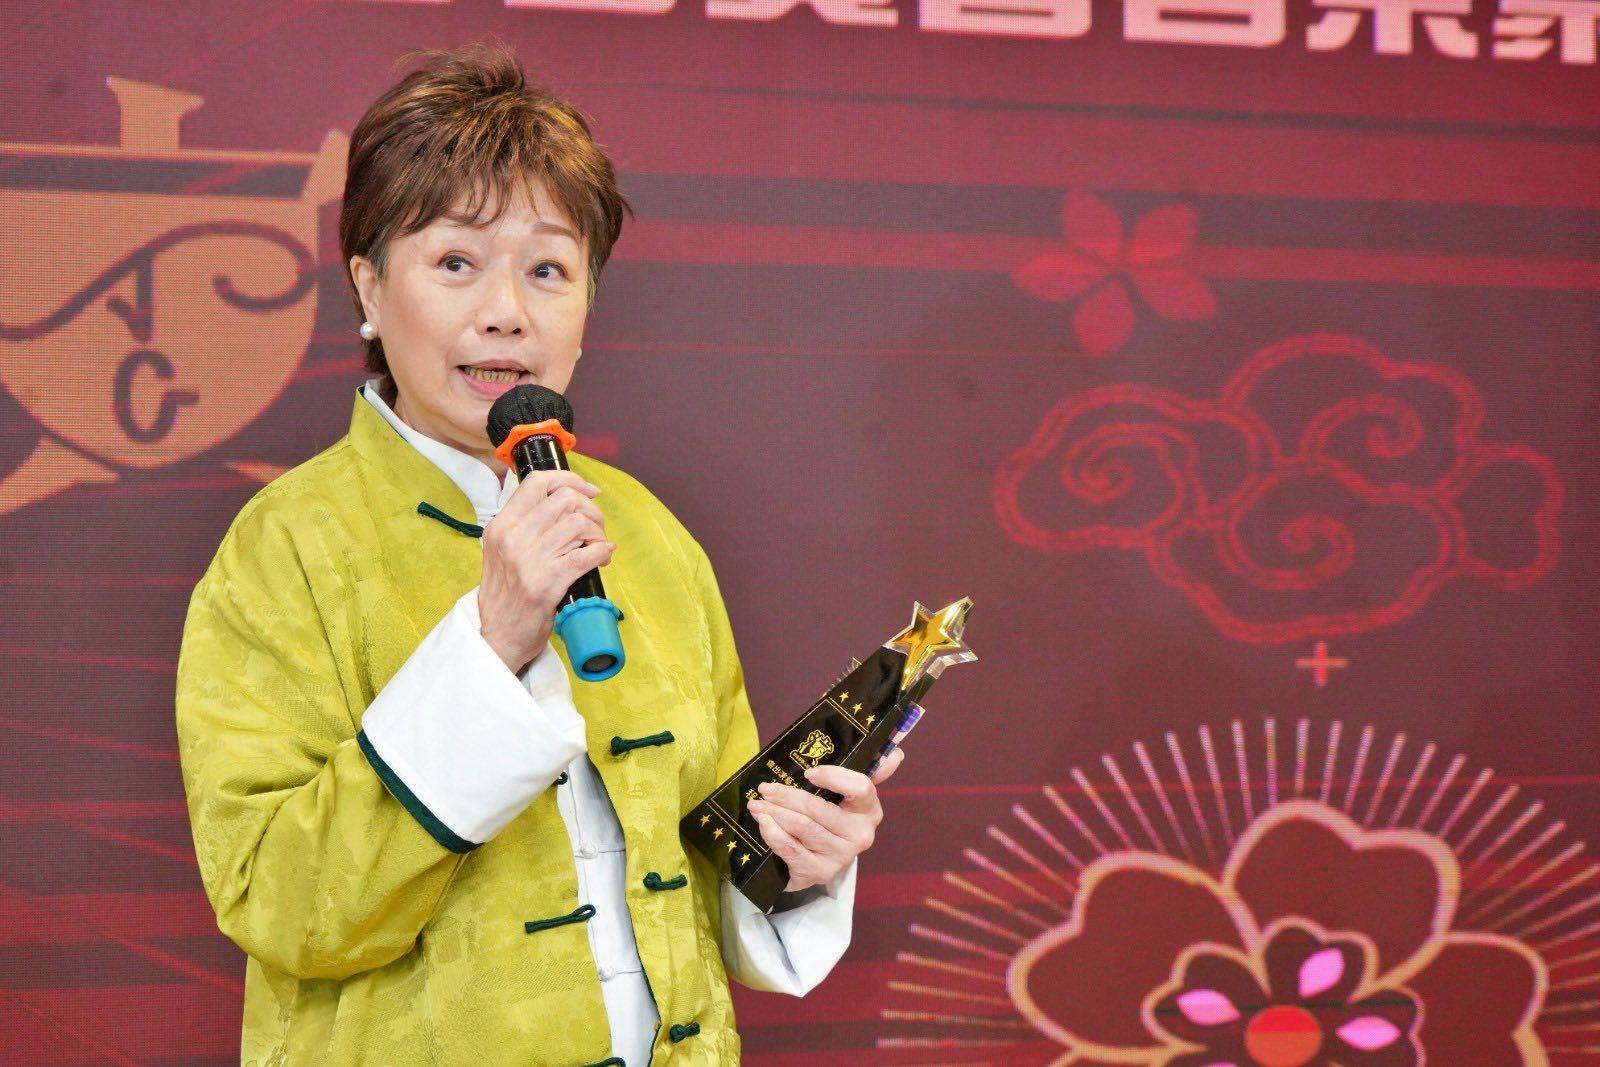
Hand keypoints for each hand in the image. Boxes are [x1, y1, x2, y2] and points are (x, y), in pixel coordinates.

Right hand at [477, 470, 613, 672]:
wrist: (498, 636)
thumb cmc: (506, 595)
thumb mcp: (501, 551)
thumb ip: (525, 525)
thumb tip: (565, 502)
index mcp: (502, 526)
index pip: (537, 482)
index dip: (570, 479)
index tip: (588, 490)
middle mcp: (513, 538)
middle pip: (565, 499)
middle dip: (591, 509)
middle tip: (596, 526)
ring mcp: (529, 560)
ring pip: (578, 524)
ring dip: (598, 533)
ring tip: (598, 546)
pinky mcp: (546, 583)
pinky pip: (585, 555)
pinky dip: (602, 552)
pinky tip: (603, 557)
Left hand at [748, 748, 904, 893]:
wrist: (815, 862)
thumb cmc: (829, 818)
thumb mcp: (846, 795)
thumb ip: (869, 771)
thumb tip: (896, 752)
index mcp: (869, 810)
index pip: (861, 789)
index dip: (835, 778)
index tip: (809, 772)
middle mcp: (860, 835)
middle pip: (820, 809)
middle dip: (788, 796)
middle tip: (765, 787)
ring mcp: (840, 857)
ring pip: (803, 828)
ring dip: (775, 813)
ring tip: (757, 804)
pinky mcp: (819, 873)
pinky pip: (791, 850)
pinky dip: (773, 834)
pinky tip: (763, 823)